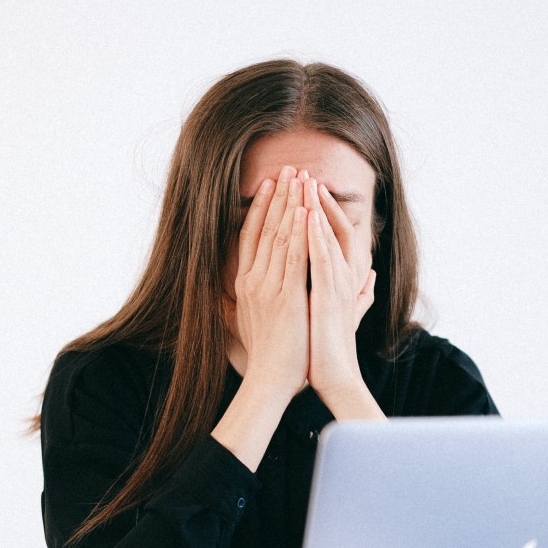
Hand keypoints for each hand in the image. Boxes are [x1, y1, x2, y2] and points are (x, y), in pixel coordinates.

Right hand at [225, 165, 309, 400]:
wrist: (270, 380)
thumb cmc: (267, 356)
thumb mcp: (251, 321)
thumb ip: (250, 300)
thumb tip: (240, 290)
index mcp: (245, 284)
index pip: (251, 236)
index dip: (262, 208)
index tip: (271, 184)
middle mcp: (253, 280)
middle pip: (265, 229)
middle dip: (279, 196)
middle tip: (290, 168)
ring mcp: (268, 287)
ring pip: (280, 236)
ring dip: (291, 204)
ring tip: (301, 177)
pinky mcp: (286, 296)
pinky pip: (294, 257)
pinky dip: (300, 232)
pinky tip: (307, 210)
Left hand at [305, 177, 379, 412]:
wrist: (335, 378)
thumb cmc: (332, 349)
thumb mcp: (343, 313)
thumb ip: (359, 294)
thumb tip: (372, 278)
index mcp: (343, 279)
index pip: (333, 234)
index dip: (320, 210)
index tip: (305, 189)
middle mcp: (344, 277)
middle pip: (331, 227)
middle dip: (316, 199)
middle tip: (302, 172)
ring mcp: (338, 285)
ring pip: (327, 237)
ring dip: (316, 208)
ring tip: (304, 182)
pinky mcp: (328, 297)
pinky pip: (321, 259)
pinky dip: (314, 236)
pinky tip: (305, 216)